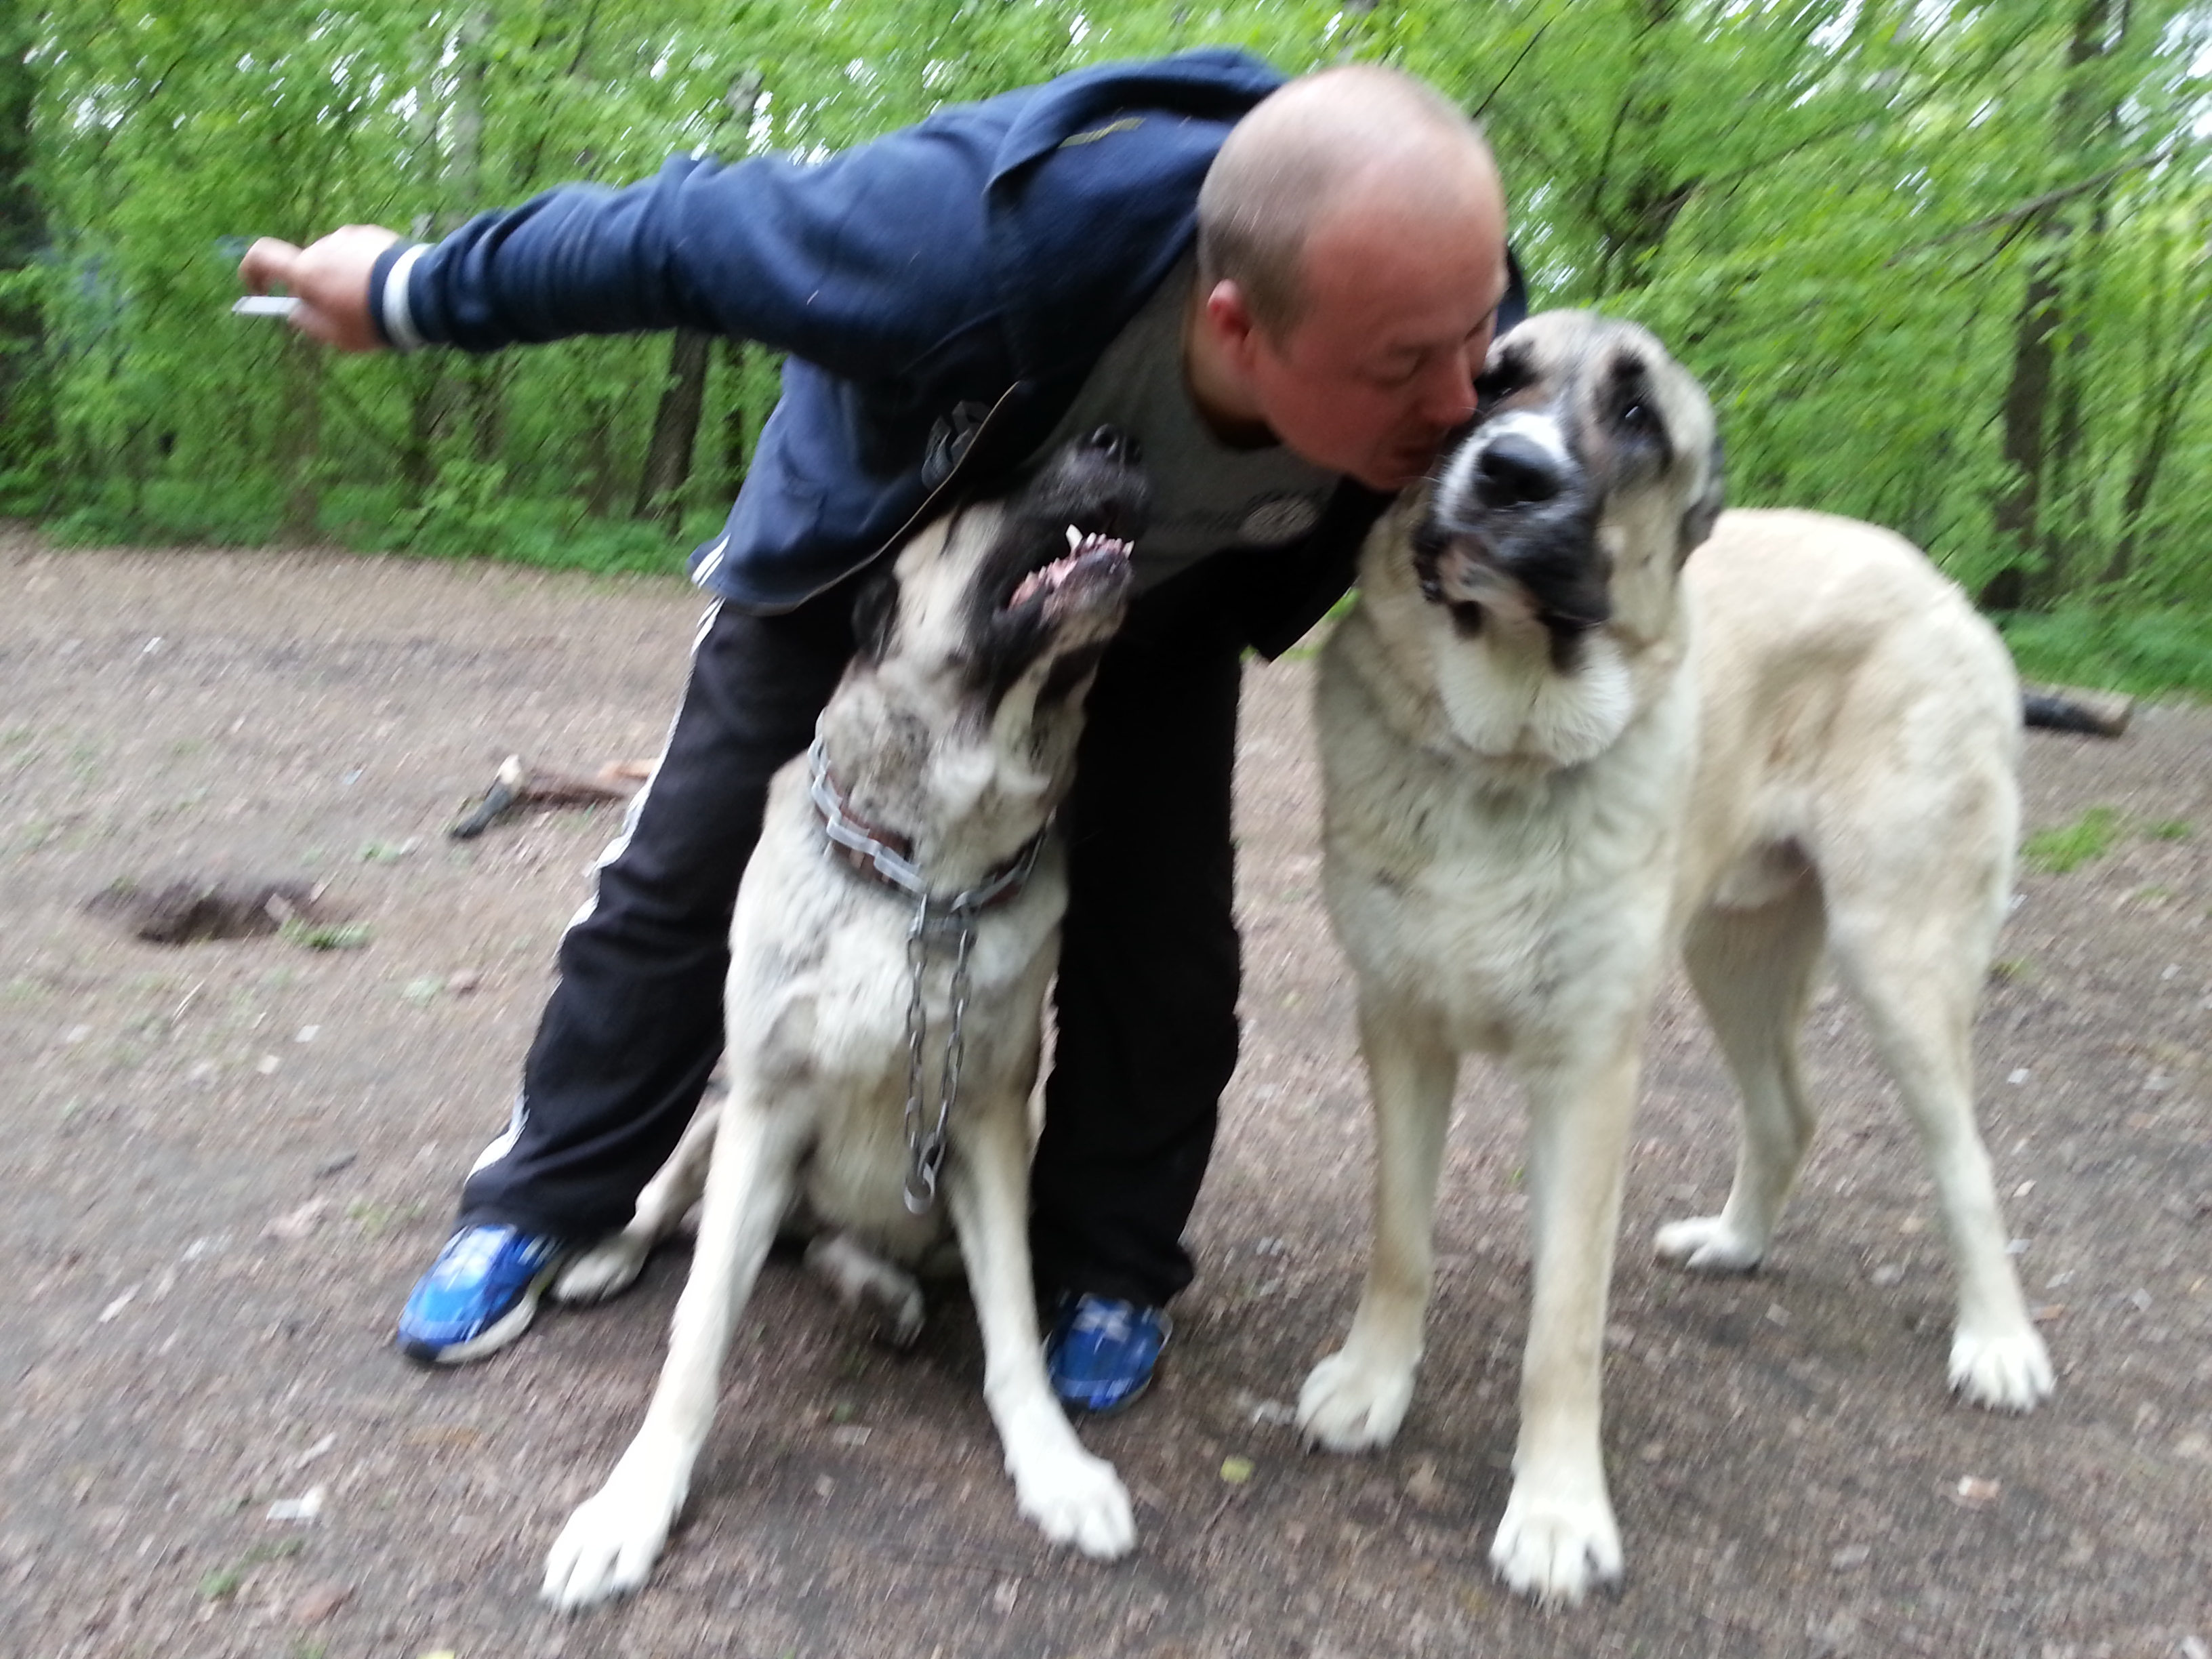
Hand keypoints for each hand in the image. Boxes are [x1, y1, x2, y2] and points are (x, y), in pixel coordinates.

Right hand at [238, 225, 402, 351]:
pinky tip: (385, 287)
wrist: (420, 296)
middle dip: (318, 286)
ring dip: (345, 278)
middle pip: (308, 265)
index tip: (261, 287)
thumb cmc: (374, 321)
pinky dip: (365, 269)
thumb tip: (294, 311)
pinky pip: (360, 253)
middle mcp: (322, 246)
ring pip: (336, 260)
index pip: (261, 257)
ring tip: (373, 302)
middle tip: (344, 312)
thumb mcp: (337, 336)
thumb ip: (308, 323)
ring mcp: (349, 237)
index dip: (253, 271)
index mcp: (306, 270)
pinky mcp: (374, 234)